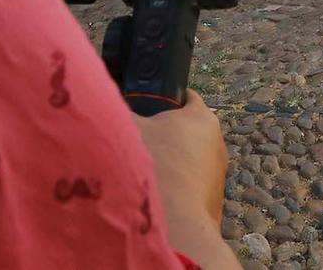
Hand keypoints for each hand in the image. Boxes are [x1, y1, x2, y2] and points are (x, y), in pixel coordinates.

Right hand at [134, 91, 232, 263]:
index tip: (147, 104)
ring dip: (168, 164)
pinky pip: (188, 186)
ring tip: (142, 172)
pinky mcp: (212, 200)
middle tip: (138, 140)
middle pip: (186, 130)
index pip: (185, 97)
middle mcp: (216, 142)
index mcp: (201, 117)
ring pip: (187, 160)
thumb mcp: (128, 128)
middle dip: (163, 134)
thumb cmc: (155, 167)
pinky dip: (173, 187)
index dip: (164, 98)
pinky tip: (154, 194)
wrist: (175, 225)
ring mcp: (217, 173)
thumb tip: (105, 104)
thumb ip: (118, 110)